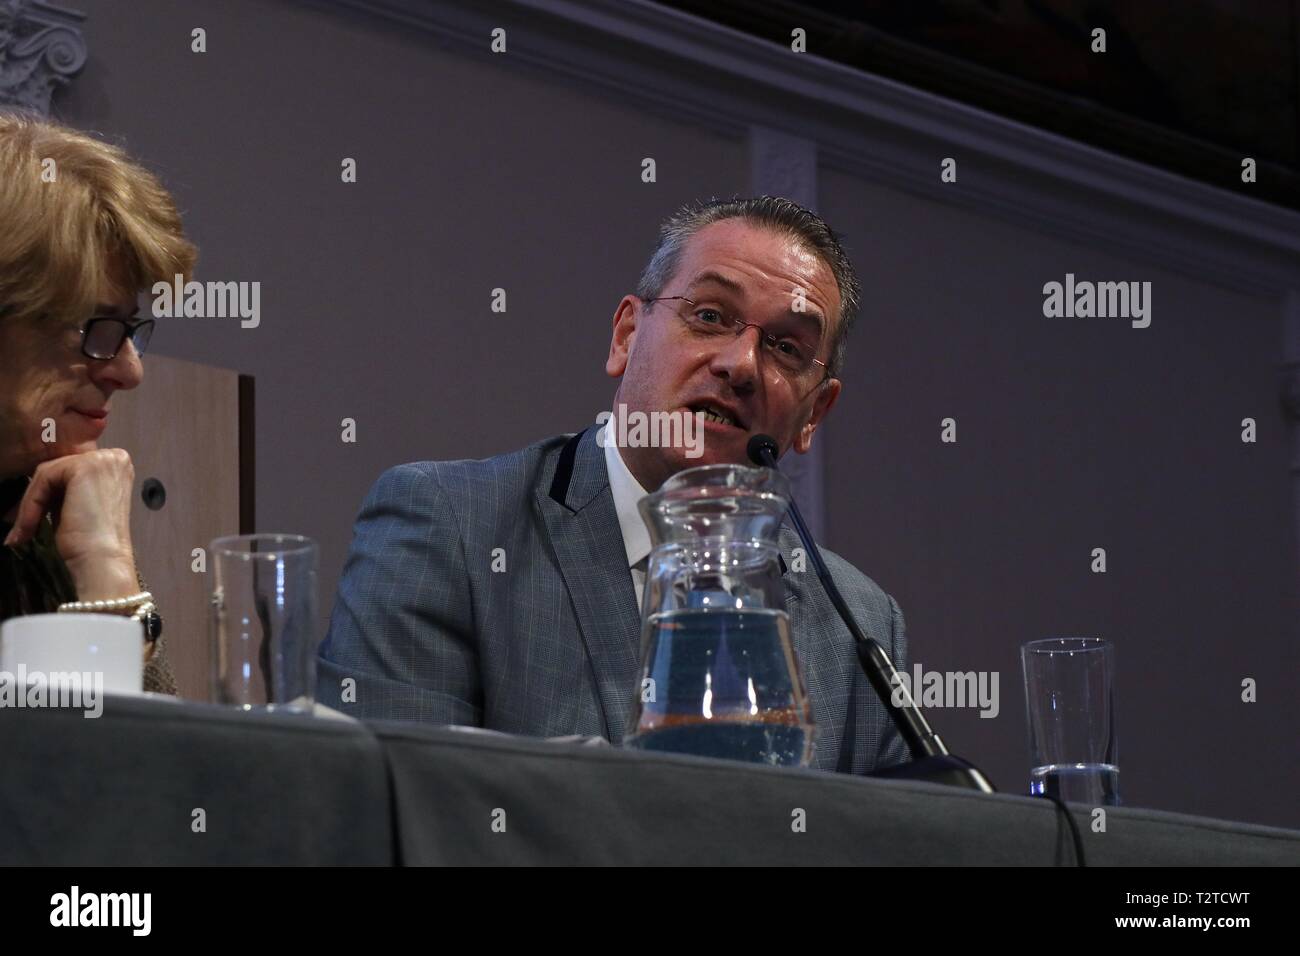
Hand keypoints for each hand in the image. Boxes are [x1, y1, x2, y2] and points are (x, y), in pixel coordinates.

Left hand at [3, 448, 139, 599]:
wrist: (102, 559)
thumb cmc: (92, 539)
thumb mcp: (79, 503)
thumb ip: (66, 486)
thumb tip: (35, 482)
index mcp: (117, 464)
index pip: (70, 469)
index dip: (48, 492)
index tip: (30, 516)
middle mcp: (114, 456)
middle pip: (58, 468)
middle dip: (36, 497)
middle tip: (20, 526)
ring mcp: (101, 459)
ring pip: (47, 472)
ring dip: (30, 504)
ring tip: (23, 531)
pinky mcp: (85, 467)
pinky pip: (44, 478)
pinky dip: (31, 504)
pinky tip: (29, 525)